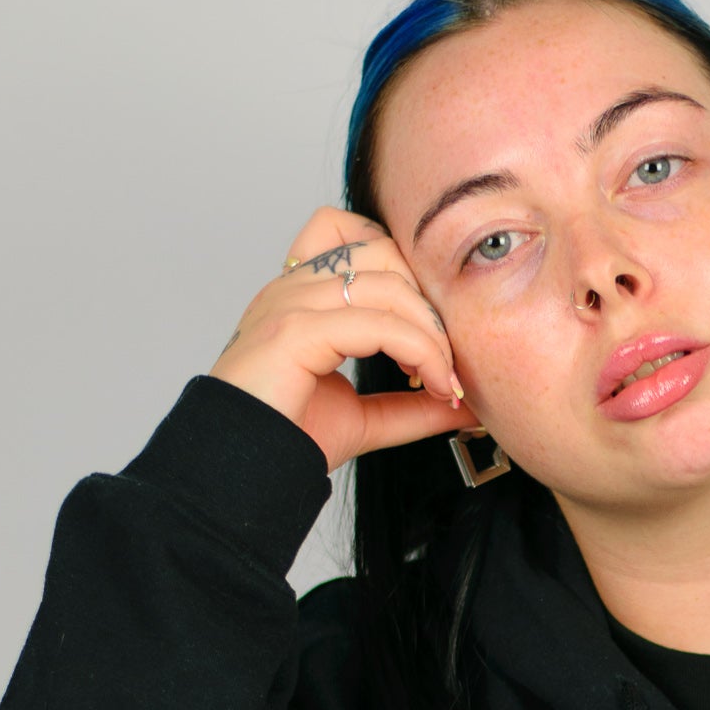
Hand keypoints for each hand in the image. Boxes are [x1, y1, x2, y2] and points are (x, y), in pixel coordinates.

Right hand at [212, 208, 479, 470]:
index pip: (356, 233)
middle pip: (382, 249)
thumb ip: (412, 403)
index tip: (427, 334)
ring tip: (442, 381)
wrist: (241, 477)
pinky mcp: (292, 332)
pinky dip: (420, 352)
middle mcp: (291, 288)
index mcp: (300, 294)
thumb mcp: (366, 416)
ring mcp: (288, 304)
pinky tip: (433, 387)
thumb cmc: (287, 441)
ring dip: (432, 334)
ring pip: (389, 285)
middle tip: (445, 361)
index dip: (405, 269)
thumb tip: (468, 401)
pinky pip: (378, 324)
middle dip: (427, 302)